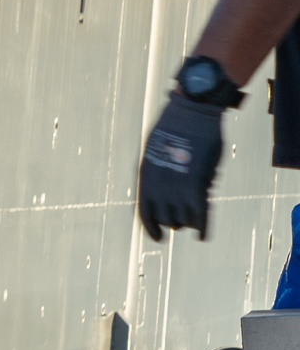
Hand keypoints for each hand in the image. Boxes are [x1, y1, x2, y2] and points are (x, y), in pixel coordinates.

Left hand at [138, 89, 228, 240]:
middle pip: (166, 219)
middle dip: (177, 220)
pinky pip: (199, 216)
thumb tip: (167, 192)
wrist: (191, 111)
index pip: (145, 213)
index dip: (152, 229)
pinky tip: (204, 236)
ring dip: (191, 220)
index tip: (159, 239)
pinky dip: (203, 229)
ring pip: (183, 220)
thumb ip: (160, 172)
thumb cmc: (177, 127)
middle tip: (187, 216)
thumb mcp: (158, 150)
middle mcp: (157, 185)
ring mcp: (175, 187)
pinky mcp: (195, 186)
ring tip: (198, 212)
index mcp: (145, 176)